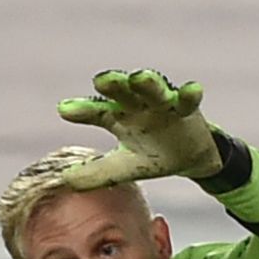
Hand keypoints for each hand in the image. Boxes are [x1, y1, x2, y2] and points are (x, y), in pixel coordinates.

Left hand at [56, 68, 223, 186]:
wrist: (188, 158)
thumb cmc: (150, 155)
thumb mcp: (123, 168)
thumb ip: (97, 173)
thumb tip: (66, 181)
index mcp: (116, 117)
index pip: (96, 111)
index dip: (82, 110)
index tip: (65, 110)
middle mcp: (136, 105)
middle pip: (123, 92)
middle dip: (113, 85)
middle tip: (101, 81)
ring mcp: (162, 105)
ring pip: (154, 90)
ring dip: (148, 83)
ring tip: (140, 77)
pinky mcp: (187, 109)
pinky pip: (188, 100)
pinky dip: (190, 94)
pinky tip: (193, 89)